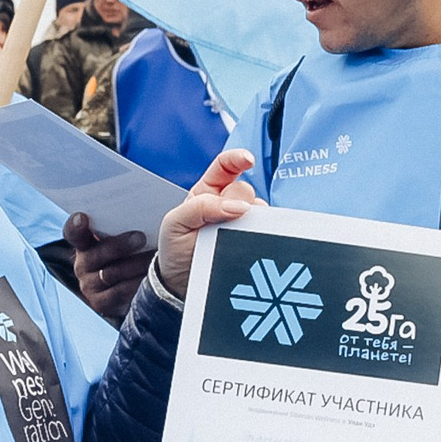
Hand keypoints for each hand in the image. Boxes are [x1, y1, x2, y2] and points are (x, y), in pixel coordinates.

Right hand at [64, 213, 151, 319]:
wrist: (132, 290)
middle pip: (96, 254)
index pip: (73, 232)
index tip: (82, 217)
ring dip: (134, 265)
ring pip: (110, 274)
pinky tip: (151, 277)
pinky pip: (120, 292)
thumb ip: (126, 223)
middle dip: (118, 245)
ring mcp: (90, 285)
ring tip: (153, 257)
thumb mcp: (124, 238)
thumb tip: (147, 204)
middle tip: (140, 237)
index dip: (75, 226)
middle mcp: (83, 264)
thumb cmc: (132, 254)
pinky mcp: (101, 303)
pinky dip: (136, 284)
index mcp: (85, 244)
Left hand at [154, 148, 260, 298]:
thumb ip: (201, 207)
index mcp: (207, 192)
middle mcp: (227, 203)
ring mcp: (241, 223)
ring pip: (259, 210)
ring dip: (250, 220)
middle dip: (237, 201)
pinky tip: (251, 241)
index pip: (225, 166)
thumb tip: (238, 206)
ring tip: (233, 236)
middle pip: (245, 190)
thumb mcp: (175, 223)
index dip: (237, 159)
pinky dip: (262, 233)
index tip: (248, 160)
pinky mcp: (251, 241)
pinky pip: (265, 231)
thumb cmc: (174, 248)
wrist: (180, 283)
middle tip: (223, 220)